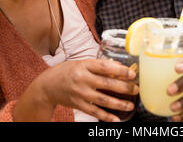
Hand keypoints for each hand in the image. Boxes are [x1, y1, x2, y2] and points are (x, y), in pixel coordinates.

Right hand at [15, 59, 137, 121]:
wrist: (47, 86)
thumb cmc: (67, 71)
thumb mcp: (82, 63)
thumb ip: (99, 65)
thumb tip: (120, 67)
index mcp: (84, 65)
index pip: (105, 67)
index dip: (120, 71)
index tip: (132, 74)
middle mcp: (82, 79)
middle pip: (106, 84)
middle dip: (124, 87)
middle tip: (136, 89)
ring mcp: (80, 93)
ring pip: (102, 100)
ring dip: (118, 103)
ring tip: (130, 105)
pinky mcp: (78, 104)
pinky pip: (94, 112)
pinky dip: (106, 116)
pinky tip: (116, 119)